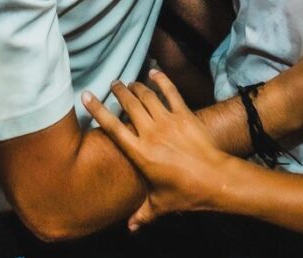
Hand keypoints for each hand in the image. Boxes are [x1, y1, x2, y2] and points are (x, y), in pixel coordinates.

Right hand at [83, 70, 235, 229]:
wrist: (215, 179)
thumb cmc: (186, 193)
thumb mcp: (161, 205)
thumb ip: (142, 214)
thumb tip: (130, 229)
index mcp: (140, 153)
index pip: (112, 127)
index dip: (97, 109)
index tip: (86, 95)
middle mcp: (151, 132)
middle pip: (128, 104)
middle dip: (118, 91)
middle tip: (113, 84)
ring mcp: (168, 121)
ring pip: (146, 95)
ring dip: (136, 86)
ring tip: (130, 83)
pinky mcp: (184, 114)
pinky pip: (170, 91)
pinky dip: (161, 79)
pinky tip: (154, 72)